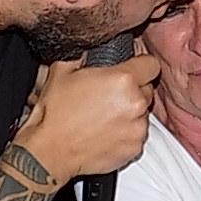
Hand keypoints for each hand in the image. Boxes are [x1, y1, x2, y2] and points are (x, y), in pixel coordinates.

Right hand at [13, 55, 158, 183]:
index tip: (133, 68)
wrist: (49, 151)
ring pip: (143, 113)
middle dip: (133, 89)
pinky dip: (127, 132)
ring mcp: (137, 128)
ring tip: (105, 115)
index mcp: (123, 80)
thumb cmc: (54, 114)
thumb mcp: (62, 70)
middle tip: (110, 94)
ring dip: (130, 112)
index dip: (141, 64)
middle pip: (148, 89)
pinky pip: (137, 134)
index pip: (151, 64)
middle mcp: (135, 104)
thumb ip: (85, 54)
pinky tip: (106, 130)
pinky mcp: (134, 148)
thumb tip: (91, 49)